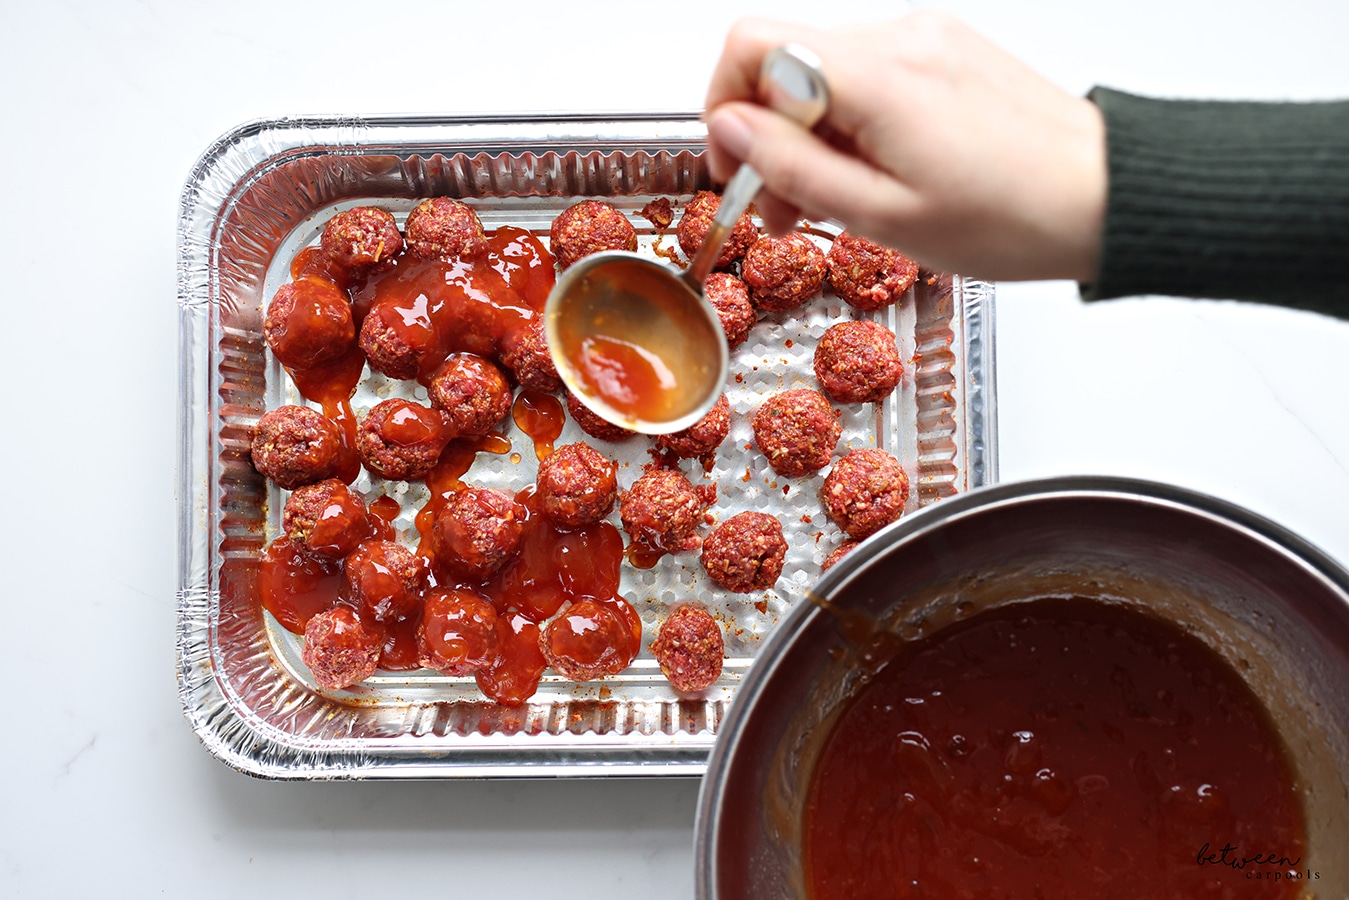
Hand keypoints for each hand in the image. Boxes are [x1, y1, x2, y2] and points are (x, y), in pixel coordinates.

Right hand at [704, 12, 1106, 282]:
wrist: (1104, 196)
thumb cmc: (1012, 216)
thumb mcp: (882, 216)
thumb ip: (793, 167)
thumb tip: (731, 131)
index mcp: (875, 76)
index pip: (751, 46)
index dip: (722, 108)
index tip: (738, 167)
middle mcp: (899, 38)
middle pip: (785, 61)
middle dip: (768, 135)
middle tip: (781, 205)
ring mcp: (926, 39)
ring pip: (825, 73)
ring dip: (810, 135)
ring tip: (831, 201)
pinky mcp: (946, 51)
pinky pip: (869, 77)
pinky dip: (852, 123)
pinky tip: (876, 175)